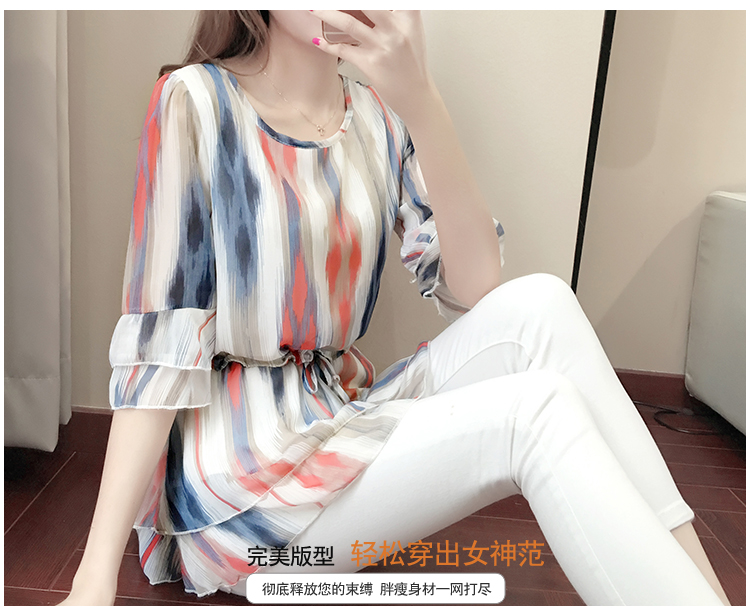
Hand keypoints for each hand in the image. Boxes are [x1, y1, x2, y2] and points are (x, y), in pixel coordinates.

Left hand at [310, 10, 437, 122]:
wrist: (416, 95)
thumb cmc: (412, 62)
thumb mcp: (412, 31)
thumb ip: (397, 13)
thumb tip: (372, 7)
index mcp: (409, 17)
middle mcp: (396, 29)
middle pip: (366, 2)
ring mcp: (382, 46)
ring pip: (348, 22)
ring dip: (325, 12)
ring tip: (311, 6)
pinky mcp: (371, 64)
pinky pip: (343, 50)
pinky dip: (328, 45)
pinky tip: (318, 39)